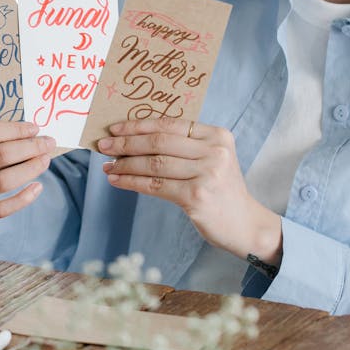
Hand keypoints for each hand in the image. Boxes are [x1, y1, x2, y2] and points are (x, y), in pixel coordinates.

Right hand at [0, 111, 56, 222]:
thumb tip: (11, 102)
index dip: (15, 129)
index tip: (35, 127)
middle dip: (30, 147)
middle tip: (48, 142)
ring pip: (3, 182)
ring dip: (30, 169)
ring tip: (45, 160)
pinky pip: (2, 209)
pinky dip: (23, 198)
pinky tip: (37, 187)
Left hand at [98, 118, 281, 263]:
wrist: (245, 224)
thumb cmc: (221, 191)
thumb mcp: (211, 160)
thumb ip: (184, 146)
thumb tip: (136, 138)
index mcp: (217, 135)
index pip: (170, 124)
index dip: (138, 125)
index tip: (115, 128)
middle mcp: (214, 151)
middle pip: (159, 142)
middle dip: (126, 143)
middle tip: (103, 145)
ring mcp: (207, 173)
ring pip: (154, 164)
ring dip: (125, 164)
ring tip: (107, 166)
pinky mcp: (197, 196)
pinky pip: (155, 185)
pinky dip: (131, 182)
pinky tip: (117, 181)